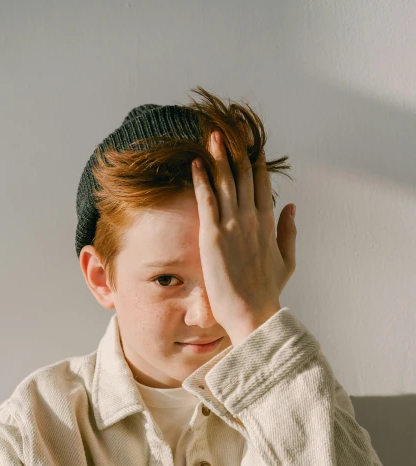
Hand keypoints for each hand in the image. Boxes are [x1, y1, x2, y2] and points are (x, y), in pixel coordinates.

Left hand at [190, 129, 296, 343]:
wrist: (252, 312)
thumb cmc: (267, 291)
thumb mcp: (286, 260)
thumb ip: (289, 232)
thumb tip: (291, 206)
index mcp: (268, 223)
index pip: (261, 183)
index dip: (255, 161)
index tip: (249, 145)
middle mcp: (252, 218)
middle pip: (243, 176)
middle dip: (235, 152)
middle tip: (227, 130)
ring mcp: (233, 225)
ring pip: (225, 182)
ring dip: (218, 158)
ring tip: (212, 137)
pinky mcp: (214, 236)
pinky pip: (206, 201)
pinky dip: (202, 181)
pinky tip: (197, 164)